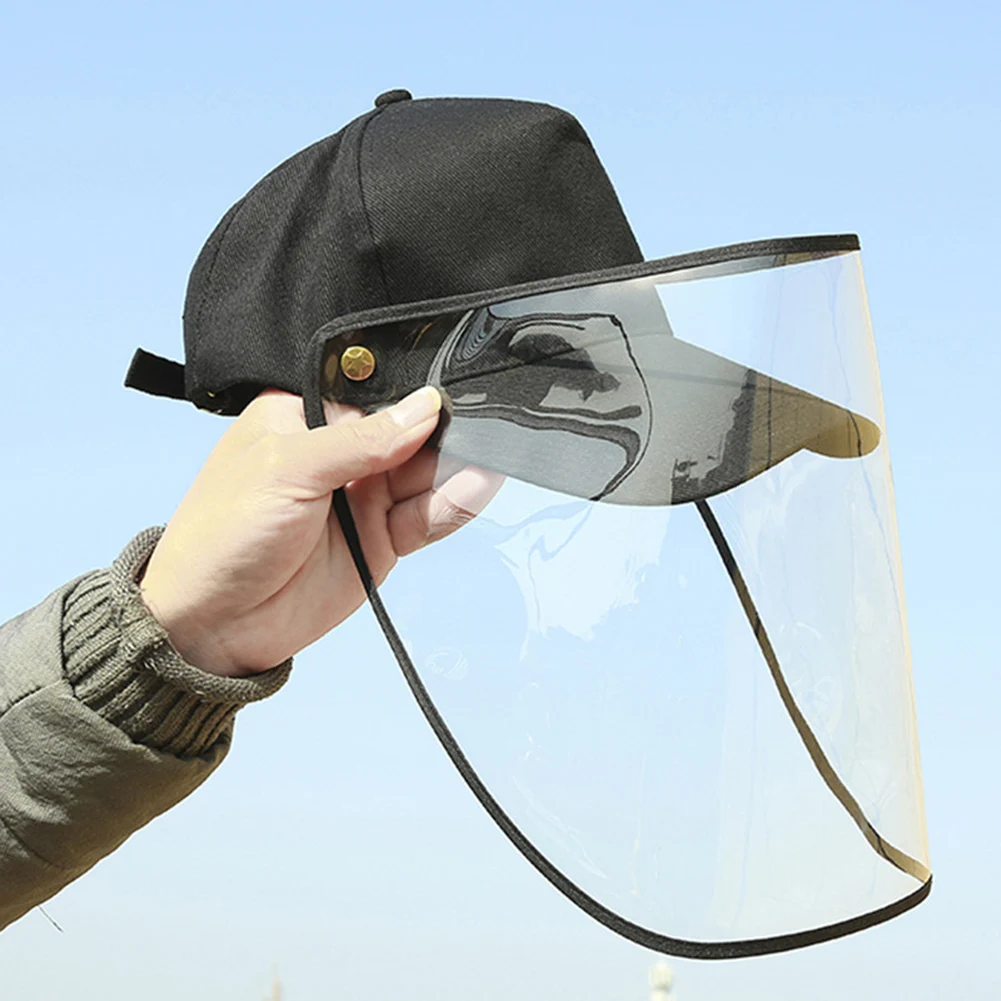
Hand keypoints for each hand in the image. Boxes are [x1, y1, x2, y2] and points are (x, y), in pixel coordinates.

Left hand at [138, 387, 501, 677]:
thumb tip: (423, 406)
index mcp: (304, 419)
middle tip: (479, 426)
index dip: (412, 395)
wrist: (211, 627)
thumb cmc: (221, 537)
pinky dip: (450, 507)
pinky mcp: (381, 542)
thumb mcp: (286, 470)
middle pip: (409, 435)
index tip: (451, 391)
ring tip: (485, 460)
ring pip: (424, 476)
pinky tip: (472, 489)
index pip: (374, 396)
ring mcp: (362, 499)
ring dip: (454, 470)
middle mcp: (339, 455)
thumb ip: (360, 440)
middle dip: (442, 433)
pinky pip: (425, 519)